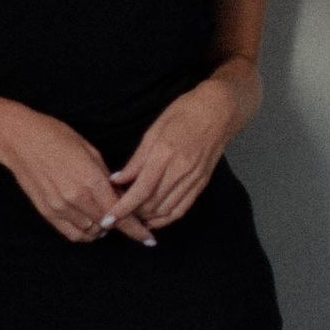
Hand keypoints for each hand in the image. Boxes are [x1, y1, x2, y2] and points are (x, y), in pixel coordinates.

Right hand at [0, 108, 157, 244]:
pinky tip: (90, 223)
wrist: (19, 140)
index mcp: (91, 180)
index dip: (136, 228)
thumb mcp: (90, 150)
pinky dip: (86, 233)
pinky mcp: (47, 212)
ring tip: (104, 215)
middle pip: (108, 223)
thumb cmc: (56, 137)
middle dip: (121, 222)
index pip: (120, 213)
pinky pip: (73, 234)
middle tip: (125, 215)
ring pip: (92, 231)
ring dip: (103, 227)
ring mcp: (60, 207)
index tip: (149, 238)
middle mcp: (76, 198)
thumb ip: (107, 178)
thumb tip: (121, 196)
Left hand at [107, 77, 241, 230]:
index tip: (108, 218)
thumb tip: (118, 180)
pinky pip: (182, 209)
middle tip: (116, 211)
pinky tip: (153, 220)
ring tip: (131, 216)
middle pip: (152, 203)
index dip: (123, 207)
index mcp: (166, 154)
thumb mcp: (154, 130)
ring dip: (147, 218)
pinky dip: (165, 219)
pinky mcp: (202, 183)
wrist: (220, 110)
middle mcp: (181, 170)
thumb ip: (137, 159)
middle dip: (131, 213)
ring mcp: (194, 179)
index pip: (141, 189)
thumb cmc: (185, 113)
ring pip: (166, 210)